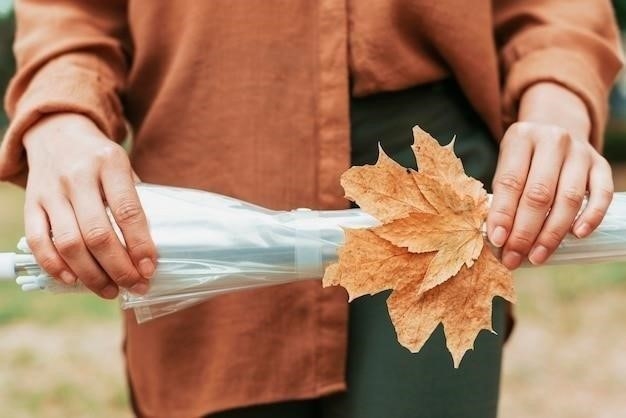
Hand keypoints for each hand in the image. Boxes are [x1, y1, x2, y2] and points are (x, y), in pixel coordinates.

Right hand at [23, 113, 156, 297]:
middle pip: (97, 233)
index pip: (128, 211)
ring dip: (91, 275)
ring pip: (68, 243)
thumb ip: (136, 201)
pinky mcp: (31, 203)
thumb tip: (150, 248)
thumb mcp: (124, 167)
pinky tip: (73, 280)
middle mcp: (78, 176)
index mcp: (110, 163)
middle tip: (135, 286)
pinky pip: (38, 241)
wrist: (57, 132)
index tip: (149, 269)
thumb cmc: (100, 159)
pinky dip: (55, 266)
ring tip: (110, 290)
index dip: (139, 245)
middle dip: (119, 268)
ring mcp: (51, 190)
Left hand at [487, 83, 613, 268]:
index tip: (497, 241)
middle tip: (514, 258)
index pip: (510, 182)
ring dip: (552, 233)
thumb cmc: (523, 158)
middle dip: (524, 232)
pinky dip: (591, 216)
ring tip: (537, 256)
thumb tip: (498, 239)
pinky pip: (601, 193)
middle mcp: (552, 140)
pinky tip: (577, 235)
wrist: (555, 128)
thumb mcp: (506, 165)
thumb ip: (502, 196)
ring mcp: (580, 151)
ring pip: (569, 198)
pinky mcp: (600, 163)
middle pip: (539, 194)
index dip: (502, 214)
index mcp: (520, 137)